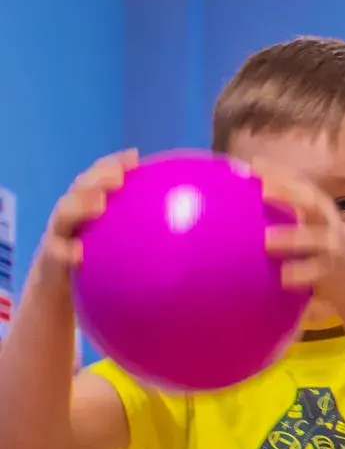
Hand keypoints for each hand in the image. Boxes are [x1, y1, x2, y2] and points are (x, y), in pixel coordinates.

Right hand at [26, 152, 137, 305]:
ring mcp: (58, 235)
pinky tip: (78, 255)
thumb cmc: (98, 265)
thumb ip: (144, 235)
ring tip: (98, 205)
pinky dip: (65, 252)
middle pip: (81, 189)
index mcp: (89, 208)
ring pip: (64, 215)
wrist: (58, 291)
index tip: (135, 157)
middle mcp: (72, 216)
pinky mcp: (49, 259)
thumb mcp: (120, 247)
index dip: (114, 164)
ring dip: (79, 206)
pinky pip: (55, 254)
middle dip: (98, 178)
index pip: (100, 179)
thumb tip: (190, 234)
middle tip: (119, 177)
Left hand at [256, 164, 344, 319]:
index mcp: (317, 206)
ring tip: (267, 241)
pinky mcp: (335, 270)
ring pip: (316, 238)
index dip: (279, 171)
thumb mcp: (300, 224)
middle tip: (262, 192)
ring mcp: (334, 245)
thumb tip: (236, 193)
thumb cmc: (315, 249)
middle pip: (312, 202)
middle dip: (289, 194)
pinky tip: (284, 277)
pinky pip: (319, 270)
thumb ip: (276, 212)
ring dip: (292, 237)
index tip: (255, 164)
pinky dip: (301, 273)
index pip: (299, 182)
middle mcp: (327, 220)